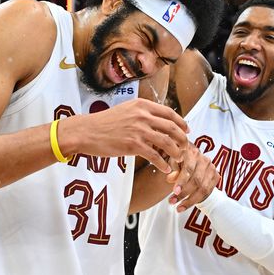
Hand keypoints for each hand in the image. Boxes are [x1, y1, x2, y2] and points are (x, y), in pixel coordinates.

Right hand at [59, 98, 188, 173]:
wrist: (87, 131)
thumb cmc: (104, 122)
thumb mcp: (125, 110)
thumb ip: (141, 113)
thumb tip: (157, 120)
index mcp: (142, 105)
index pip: (169, 112)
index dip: (181, 122)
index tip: (186, 130)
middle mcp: (142, 115)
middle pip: (172, 127)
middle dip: (182, 138)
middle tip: (185, 146)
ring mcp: (138, 130)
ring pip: (167, 142)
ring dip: (176, 152)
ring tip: (178, 158)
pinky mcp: (133, 145)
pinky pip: (154, 156)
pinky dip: (162, 164)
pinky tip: (165, 169)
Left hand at [166, 143, 219, 211]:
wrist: (192, 162)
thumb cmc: (179, 162)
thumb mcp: (172, 163)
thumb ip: (172, 170)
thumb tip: (170, 178)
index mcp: (192, 152)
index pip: (189, 168)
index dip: (182, 181)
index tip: (175, 191)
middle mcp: (204, 159)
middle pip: (196, 180)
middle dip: (184, 193)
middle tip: (172, 201)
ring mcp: (211, 168)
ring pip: (203, 188)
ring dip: (189, 200)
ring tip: (178, 207)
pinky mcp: (215, 177)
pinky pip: (207, 192)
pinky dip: (195, 201)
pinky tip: (185, 206)